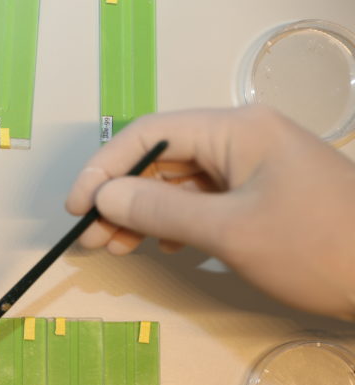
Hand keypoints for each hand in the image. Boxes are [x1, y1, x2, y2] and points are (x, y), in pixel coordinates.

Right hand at [65, 106, 354, 320]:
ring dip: (142, 213)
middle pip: (162, 157)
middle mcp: (243, 138)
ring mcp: (254, 166)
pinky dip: (173, 222)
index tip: (76, 208)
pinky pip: (203, 199)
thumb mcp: (228, 231)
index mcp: (237, 130)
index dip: (105, 168)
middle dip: (120, 196)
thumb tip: (104, 196)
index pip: (150, 134)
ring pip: (178, 182)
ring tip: (115, 248)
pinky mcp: (262, 194)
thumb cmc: (314, 248)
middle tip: (92, 239)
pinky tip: (160, 247)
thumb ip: (160, 210)